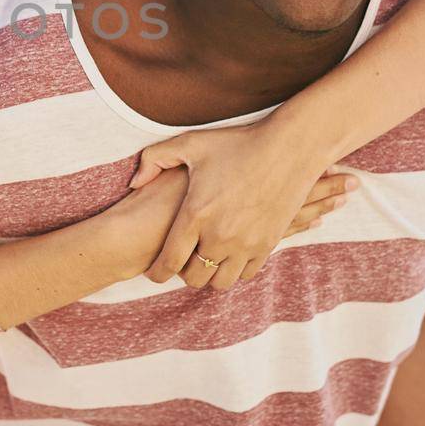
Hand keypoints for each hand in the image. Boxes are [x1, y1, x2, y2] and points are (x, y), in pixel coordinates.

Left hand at [131, 121, 356, 289]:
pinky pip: (246, 274)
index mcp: (195, 214)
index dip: (157, 272)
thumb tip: (135, 183)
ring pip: (221, 281)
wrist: (289, 148)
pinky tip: (229, 254)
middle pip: (194, 278)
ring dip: (210, 273)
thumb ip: (154, 159)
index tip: (153, 272)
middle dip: (183, 273)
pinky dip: (235, 269)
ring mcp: (246, 243)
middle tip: (180, 261)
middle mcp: (219, 235)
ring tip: (205, 259)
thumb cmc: (238, 143)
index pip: (169, 261)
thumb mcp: (191, 144)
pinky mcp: (268, 245)